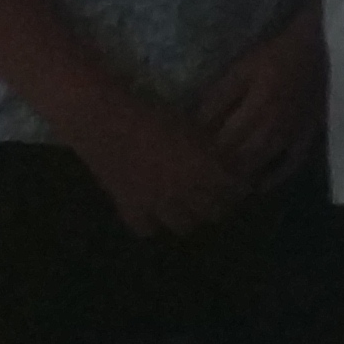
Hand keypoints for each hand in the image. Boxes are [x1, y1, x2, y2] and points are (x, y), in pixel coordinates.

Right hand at [76, 94, 246, 237]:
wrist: (105, 120)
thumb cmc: (153, 114)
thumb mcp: (193, 128)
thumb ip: (212, 151)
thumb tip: (228, 165)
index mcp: (205, 169)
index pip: (235, 191)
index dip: (238, 188)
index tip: (237, 183)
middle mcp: (185, 192)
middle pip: (213, 213)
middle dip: (219, 205)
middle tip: (215, 195)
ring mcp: (156, 204)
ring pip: (184, 226)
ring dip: (189, 216)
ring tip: (187, 205)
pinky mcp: (129, 208)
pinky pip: (147, 229)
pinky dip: (152, 222)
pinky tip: (153, 211)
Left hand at [193, 21, 325, 179]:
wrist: (320, 48)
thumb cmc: (275, 55)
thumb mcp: (242, 69)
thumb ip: (219, 96)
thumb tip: (194, 123)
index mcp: (257, 105)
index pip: (222, 139)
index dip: (202, 152)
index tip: (185, 159)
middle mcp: (275, 125)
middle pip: (240, 156)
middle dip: (218, 167)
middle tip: (198, 177)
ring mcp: (294, 134)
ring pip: (262, 163)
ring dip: (240, 175)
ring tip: (221, 184)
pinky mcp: (308, 136)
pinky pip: (292, 164)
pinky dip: (274, 177)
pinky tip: (259, 186)